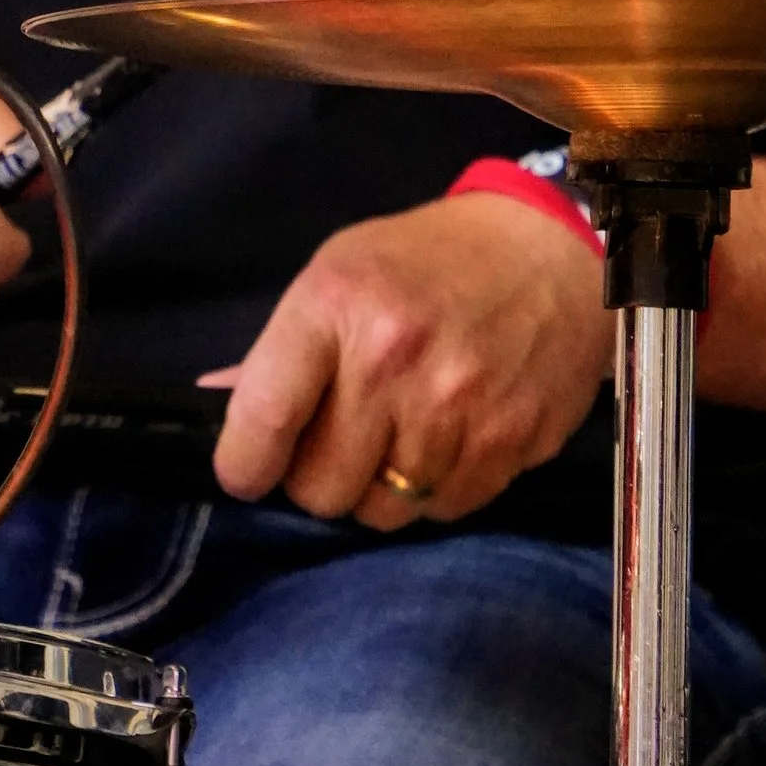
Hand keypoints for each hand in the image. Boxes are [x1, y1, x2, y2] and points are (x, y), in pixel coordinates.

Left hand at [211, 195, 608, 530]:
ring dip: (379, 488)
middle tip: (341, 440)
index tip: (249, 469)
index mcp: (335, 307)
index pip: (263, 421)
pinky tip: (446, 440)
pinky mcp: (509, 443)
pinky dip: (436, 490)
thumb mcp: (340, 271)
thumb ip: (280, 351)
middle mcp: (393, 361)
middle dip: (318, 477)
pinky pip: (444, 511)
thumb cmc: (428, 260)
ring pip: (382, 512)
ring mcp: (457, 408)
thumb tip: (217, 403)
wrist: (549, 252)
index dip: (243, 464)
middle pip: (319, 489)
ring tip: (397, 437)